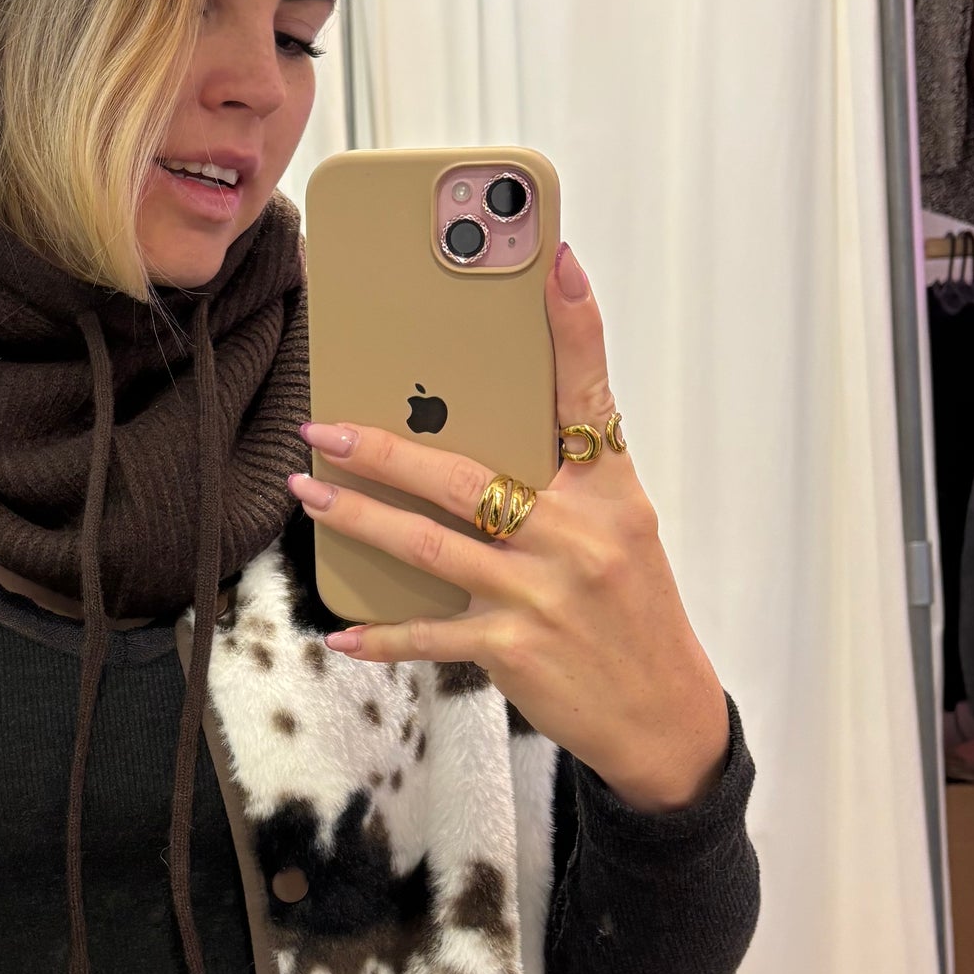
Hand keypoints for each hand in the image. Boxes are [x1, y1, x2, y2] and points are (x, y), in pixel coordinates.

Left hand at [288, 243, 728, 811]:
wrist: (663, 714)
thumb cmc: (630, 611)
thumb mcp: (620, 532)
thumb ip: (563, 481)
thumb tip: (471, 434)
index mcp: (610, 492)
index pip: (590, 393)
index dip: (574, 324)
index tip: (554, 259)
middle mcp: (577, 534)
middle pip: (462, 472)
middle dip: (382, 447)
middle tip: (322, 425)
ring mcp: (541, 593)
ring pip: (427, 543)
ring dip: (359, 518)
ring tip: (309, 492)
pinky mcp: (513, 647)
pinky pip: (427, 632)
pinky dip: (380, 633)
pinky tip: (340, 630)